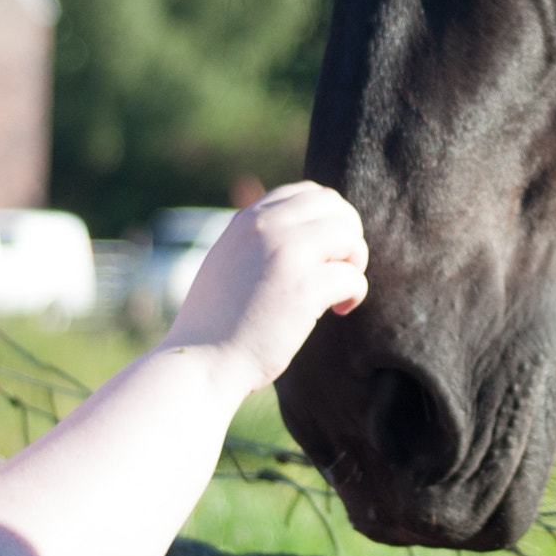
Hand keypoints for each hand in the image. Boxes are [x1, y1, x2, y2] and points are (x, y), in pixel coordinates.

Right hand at [157, 182, 368, 393]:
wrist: (200, 362)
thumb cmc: (218, 322)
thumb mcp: (229, 262)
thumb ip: (260, 239)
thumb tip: (307, 228)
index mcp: (247, 221)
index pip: (307, 192)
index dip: (329, 216)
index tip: (328, 247)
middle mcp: (265, 228)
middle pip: (335, 206)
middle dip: (348, 234)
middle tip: (341, 266)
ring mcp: (285, 255)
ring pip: (349, 236)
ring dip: (355, 262)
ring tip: (340, 288)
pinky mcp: (304, 288)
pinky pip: (353, 276)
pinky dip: (356, 293)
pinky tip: (341, 309)